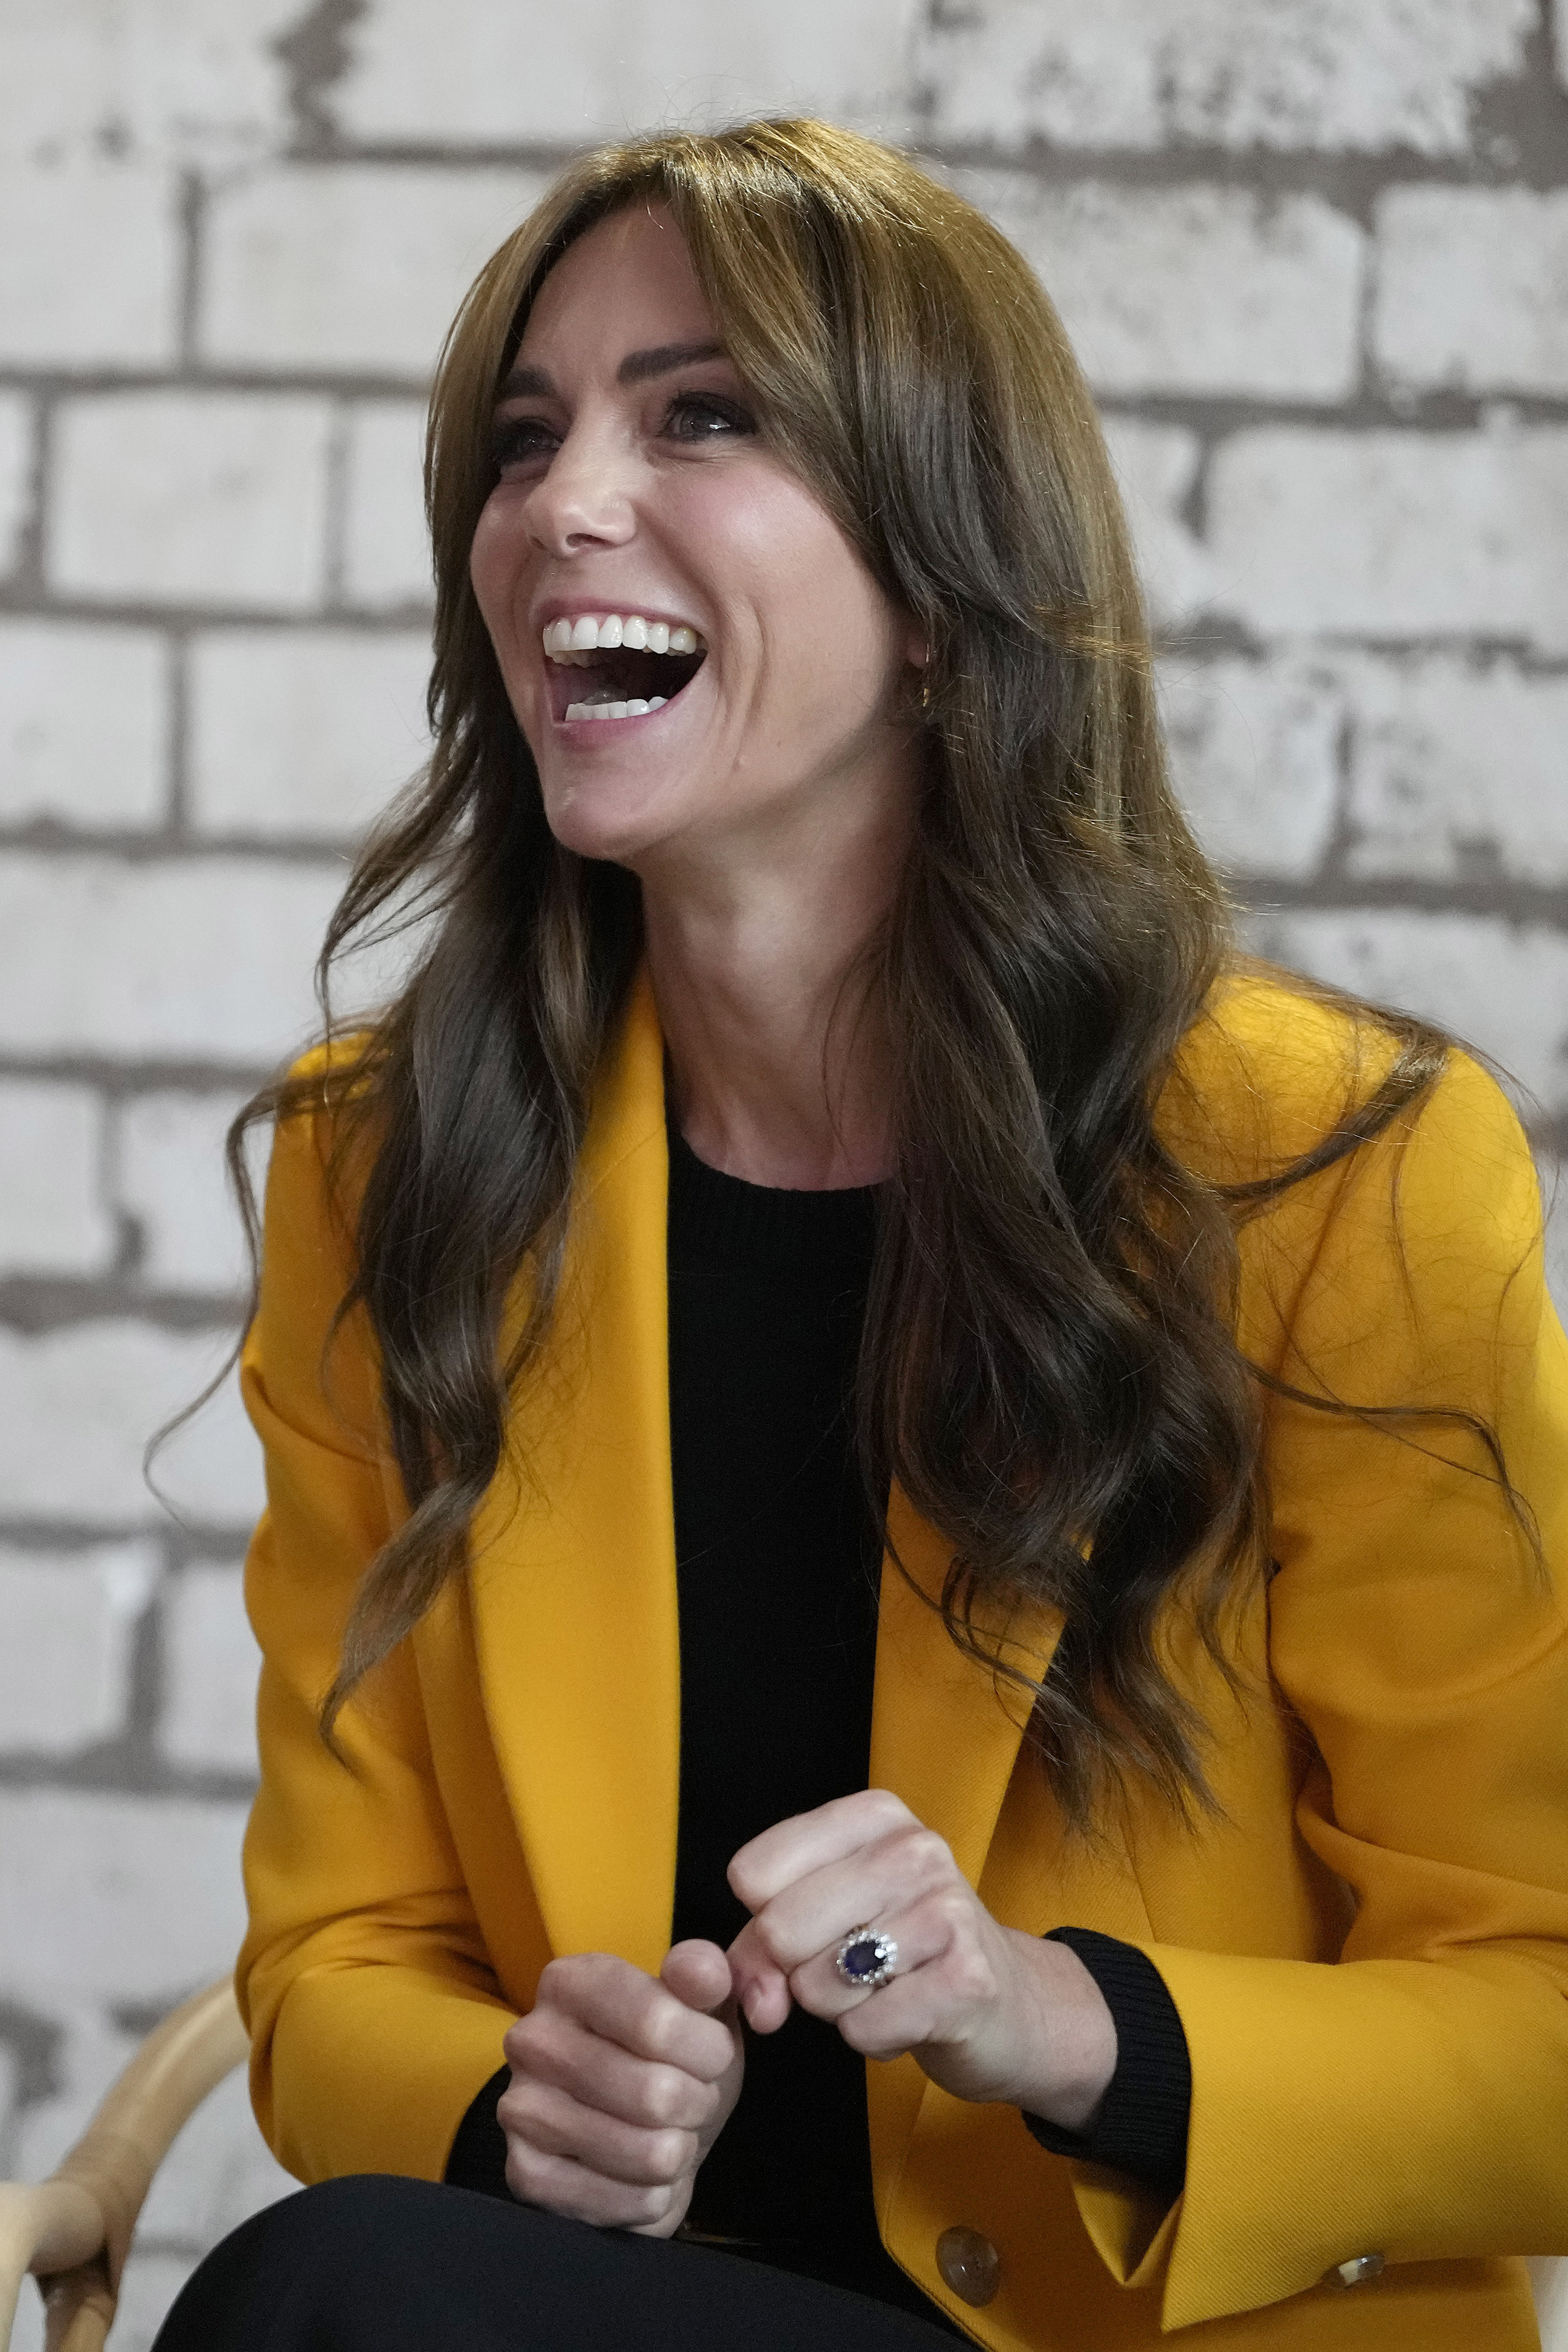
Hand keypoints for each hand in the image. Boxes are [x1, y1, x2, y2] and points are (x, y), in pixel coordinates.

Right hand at [498, 1940, 742, 2234]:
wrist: (642, 2125)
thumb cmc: (672, 2055)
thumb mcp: (700, 2005)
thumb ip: (705, 1975)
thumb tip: (704, 1970)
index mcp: (570, 1982)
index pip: (658, 2022)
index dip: (709, 2049)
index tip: (714, 2053)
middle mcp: (531, 2039)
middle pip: (655, 2094)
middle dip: (698, 2104)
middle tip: (692, 2098)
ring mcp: (520, 2110)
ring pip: (647, 2152)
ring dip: (679, 2151)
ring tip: (669, 2132)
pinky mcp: (525, 2176)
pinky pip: (624, 2203)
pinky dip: (653, 2195)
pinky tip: (642, 2172)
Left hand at [726, 1790, 1115, 2129]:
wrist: (1008, 2004)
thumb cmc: (899, 1952)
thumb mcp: (826, 1922)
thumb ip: (763, 1947)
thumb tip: (755, 2002)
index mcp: (873, 1816)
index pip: (754, 1871)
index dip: (760, 1922)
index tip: (805, 1932)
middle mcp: (914, 1848)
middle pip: (779, 1928)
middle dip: (796, 1972)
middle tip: (845, 1971)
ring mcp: (947, 1910)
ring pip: (818, 1984)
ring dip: (838, 2008)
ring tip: (884, 1990)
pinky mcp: (968, 1979)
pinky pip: (863, 2028)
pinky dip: (873, 2038)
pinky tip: (910, 2017)